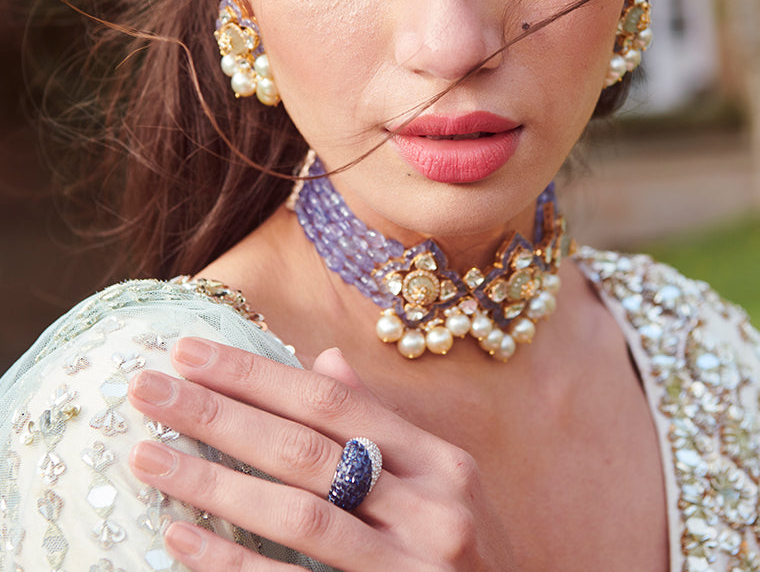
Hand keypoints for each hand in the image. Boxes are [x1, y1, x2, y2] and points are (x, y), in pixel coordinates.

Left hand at [127, 338, 514, 570]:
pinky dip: (231, 563)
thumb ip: (382, 426)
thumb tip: (324, 361)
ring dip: (214, 482)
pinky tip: (180, 538)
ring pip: (297, 515)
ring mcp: (410, 569)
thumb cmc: (468, 557)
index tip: (190, 353)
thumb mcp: (444, 485)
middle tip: (149, 389)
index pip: (334, 402)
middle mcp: (431, 509)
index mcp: (441, 462)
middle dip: (220, 415)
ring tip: (146, 456)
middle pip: (307, 449)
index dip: (257, 375)